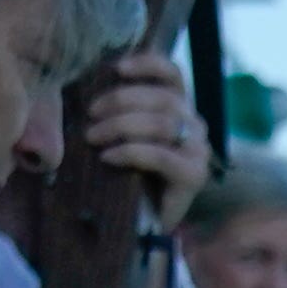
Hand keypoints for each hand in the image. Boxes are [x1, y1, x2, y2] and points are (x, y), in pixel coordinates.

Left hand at [80, 56, 211, 224]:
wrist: (142, 222)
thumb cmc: (127, 173)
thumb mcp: (122, 133)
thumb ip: (118, 109)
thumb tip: (88, 84)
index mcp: (179, 108)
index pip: (172, 74)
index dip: (147, 65)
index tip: (116, 68)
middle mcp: (194, 126)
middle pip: (164, 98)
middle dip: (122, 101)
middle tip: (91, 115)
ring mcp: (198, 151)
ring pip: (163, 124)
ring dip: (121, 126)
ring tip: (93, 137)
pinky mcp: (194, 176)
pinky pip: (161, 155)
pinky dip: (130, 152)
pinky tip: (108, 157)